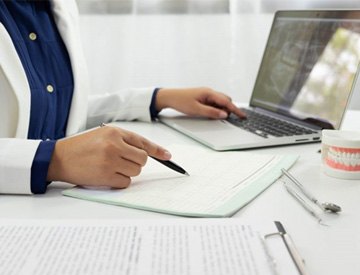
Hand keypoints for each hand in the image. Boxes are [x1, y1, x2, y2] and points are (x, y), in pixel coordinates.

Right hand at [47, 126, 170, 187]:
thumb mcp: (102, 135)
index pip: (142, 142)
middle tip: (122, 161)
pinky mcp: (105, 176)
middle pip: (142, 159)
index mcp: (114, 132)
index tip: (168, 156)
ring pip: (136, 171)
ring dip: (127, 172)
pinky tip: (107, 175)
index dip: (157, 150)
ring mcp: (110, 161)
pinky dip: (120, 181)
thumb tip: (146, 153)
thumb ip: (123, 141)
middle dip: (136, 163)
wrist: (58, 158)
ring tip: (111, 167)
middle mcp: (114, 145)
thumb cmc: (81, 147)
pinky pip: (126, 182)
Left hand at [155, 87, 245, 118]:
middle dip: (229, 109)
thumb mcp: (197, 110)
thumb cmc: (181, 101)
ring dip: (222, 109)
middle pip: (226, 100)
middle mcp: (209, 92)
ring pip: (220, 102)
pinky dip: (216, 109)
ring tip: (218, 118)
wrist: (169, 97)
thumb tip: (224, 115)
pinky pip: (214, 103)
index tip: (243, 116)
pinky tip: (213, 114)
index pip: (227, 102)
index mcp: (209, 93)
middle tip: (230, 119)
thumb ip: (211, 112)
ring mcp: (206, 94)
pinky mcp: (203, 98)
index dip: (236, 110)